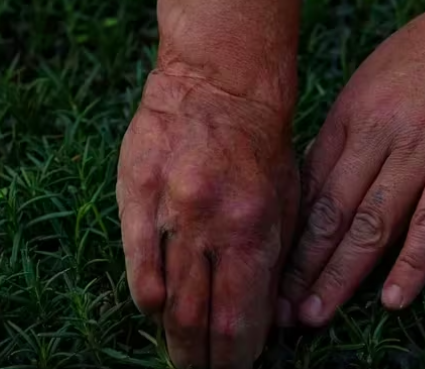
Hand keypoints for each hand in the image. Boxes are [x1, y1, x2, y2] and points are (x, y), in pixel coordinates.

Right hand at [117, 71, 297, 367]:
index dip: (240, 353)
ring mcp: (169, 211)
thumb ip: (279, 260)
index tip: (240, 364)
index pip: (242, 318)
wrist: (220, 83)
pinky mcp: (136, 194)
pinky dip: (147, 296)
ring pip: (168, 300)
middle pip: (201, 320)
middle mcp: (210, 226)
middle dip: (205, 358)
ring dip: (175, 338)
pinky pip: (137, 262)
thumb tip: (274, 318)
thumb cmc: (263, 145)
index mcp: (254, 228)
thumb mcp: (289, 200)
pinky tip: (156, 310)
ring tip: (182, 355)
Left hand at [279, 0, 424, 325]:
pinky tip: (391, 299)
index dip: (290, 228)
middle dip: (302, 263)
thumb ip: (355, 117)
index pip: (310, 181)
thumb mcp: (381, 67)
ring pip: (370, 225)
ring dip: (339, 275)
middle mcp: (379, 134)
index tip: (273, 260)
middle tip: (279, 305)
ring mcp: (422, 152)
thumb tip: (332, 163)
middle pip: (330, 210)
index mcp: (353, 110)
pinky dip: (411, 265)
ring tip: (315, 313)